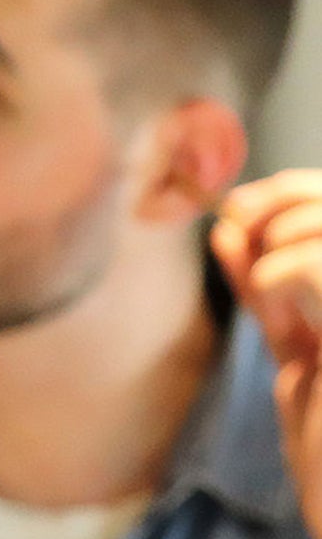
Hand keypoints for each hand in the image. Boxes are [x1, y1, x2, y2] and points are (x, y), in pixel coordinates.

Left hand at [214, 171, 321, 538]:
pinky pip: (317, 265)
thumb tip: (226, 225)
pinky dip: (278, 278)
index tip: (237, 216)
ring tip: (274, 308)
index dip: (291, 190)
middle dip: (275, 202)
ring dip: (276, 251)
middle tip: (235, 236)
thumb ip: (266, 288)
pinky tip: (278, 321)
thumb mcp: (293, 348)